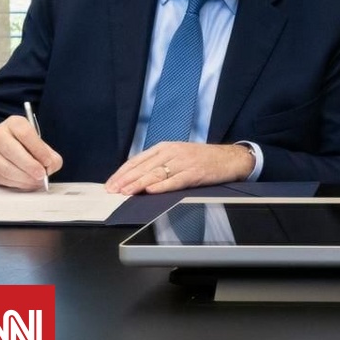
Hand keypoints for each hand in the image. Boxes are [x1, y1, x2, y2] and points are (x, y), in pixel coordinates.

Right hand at [0, 115, 62, 190]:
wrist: (14, 151)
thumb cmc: (30, 147)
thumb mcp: (44, 147)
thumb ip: (52, 157)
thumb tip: (49, 168)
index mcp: (15, 123)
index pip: (25, 134)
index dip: (38, 150)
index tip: (48, 162)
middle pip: (11, 150)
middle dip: (29, 165)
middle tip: (41, 174)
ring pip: (4, 167)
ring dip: (23, 177)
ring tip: (36, 181)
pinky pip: (2, 177)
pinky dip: (17, 183)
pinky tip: (27, 182)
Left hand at [105, 142, 254, 194]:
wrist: (229, 158)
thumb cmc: (202, 159)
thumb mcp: (177, 155)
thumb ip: (158, 163)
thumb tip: (136, 178)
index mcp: (165, 147)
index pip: (138, 160)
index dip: (122, 172)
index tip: (110, 183)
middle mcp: (173, 152)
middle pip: (144, 167)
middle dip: (126, 180)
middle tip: (112, 191)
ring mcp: (184, 162)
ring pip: (156, 174)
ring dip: (139, 184)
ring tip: (126, 192)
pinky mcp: (195, 173)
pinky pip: (176, 180)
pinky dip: (162, 186)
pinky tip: (151, 190)